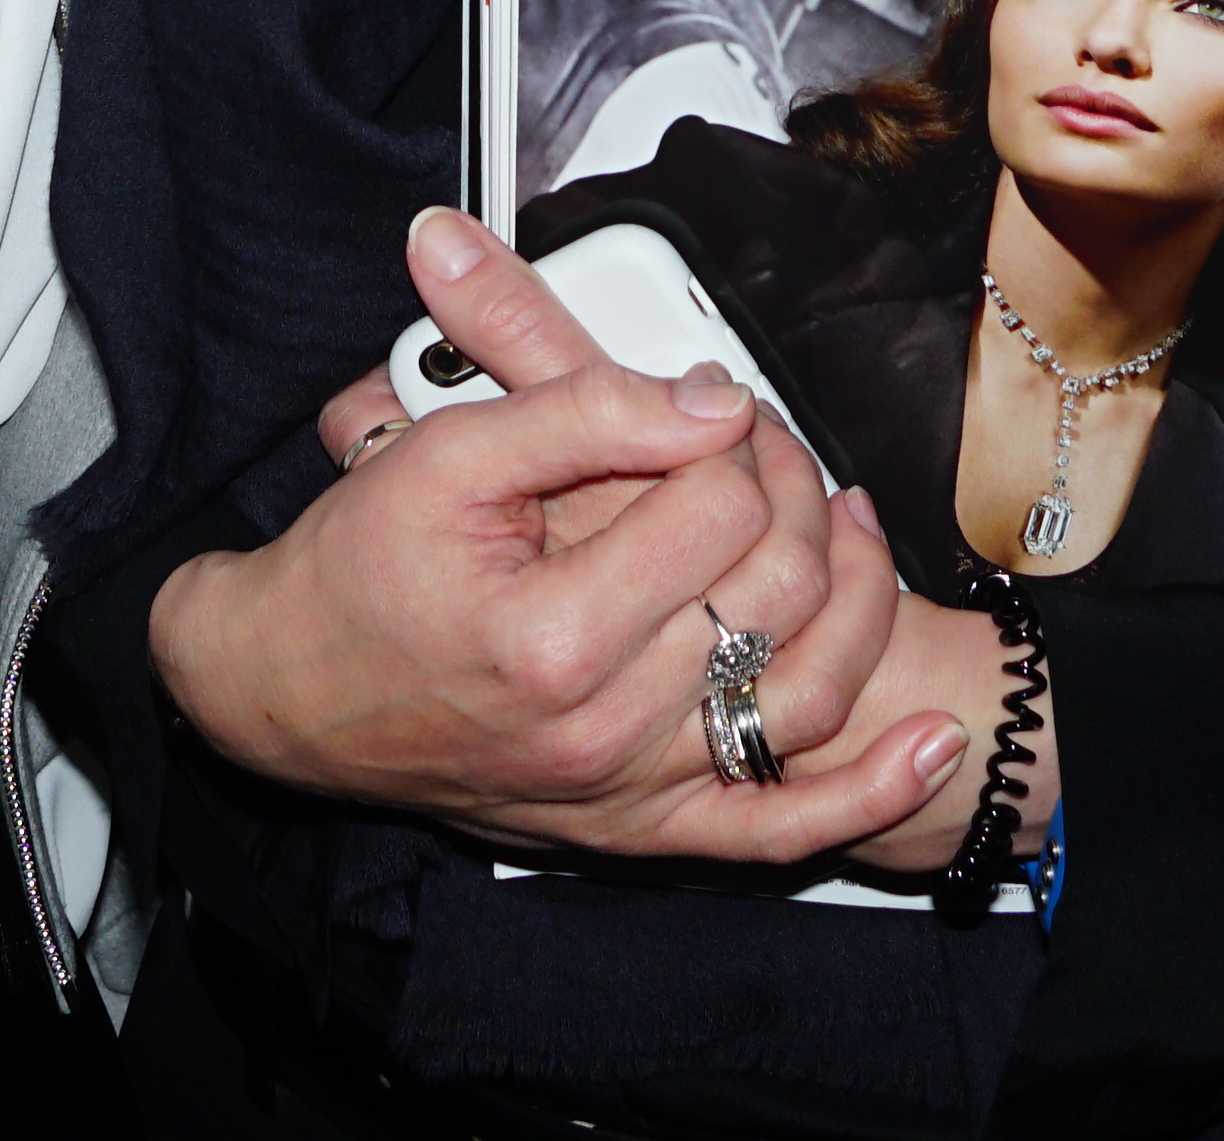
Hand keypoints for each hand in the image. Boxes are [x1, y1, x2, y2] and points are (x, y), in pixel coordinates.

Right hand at [166, 212, 961, 865]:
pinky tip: (933, 740)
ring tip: (844, 521)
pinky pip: (778, 827)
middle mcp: (601, 730)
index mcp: (550, 636)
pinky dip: (868, 792)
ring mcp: (628, 789)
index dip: (729, 429)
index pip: (716, 504)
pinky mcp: (641, 828)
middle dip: (791, 489)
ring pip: (804, 692)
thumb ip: (578, 403)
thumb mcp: (450, 452)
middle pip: (772, 587)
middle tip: (760, 443)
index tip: (700, 401)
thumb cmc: (358, 569)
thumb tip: (706, 396)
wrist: (289, 690)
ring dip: (855, 599)